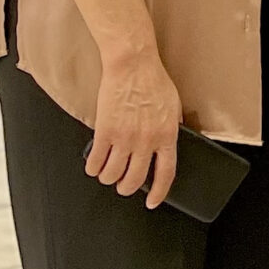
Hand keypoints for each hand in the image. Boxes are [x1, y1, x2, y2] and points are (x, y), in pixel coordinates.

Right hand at [86, 54, 180, 208]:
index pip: (165, 173)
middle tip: (123, 186)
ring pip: (113, 174)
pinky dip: (94, 168)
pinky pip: (96, 161)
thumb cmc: (154, 82)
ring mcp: (124, 138)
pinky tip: (94, 167)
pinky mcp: (105, 132)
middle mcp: (146, 141)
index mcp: (167, 136)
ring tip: (107, 175)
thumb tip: (169, 143)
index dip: (159, 192)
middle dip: (127, 188)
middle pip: (135, 179)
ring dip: (108, 179)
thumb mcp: (174, 107)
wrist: (132, 66)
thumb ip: (172, 128)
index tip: (152, 201)